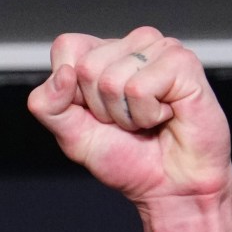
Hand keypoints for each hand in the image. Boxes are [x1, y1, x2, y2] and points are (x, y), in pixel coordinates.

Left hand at [27, 27, 230, 202]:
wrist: (170, 185)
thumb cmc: (128, 159)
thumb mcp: (72, 136)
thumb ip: (49, 106)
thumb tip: (63, 74)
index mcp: (103, 54)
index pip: (66, 48)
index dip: (71, 90)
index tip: (96, 113)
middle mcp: (131, 45)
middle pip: (86, 67)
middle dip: (101, 109)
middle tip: (128, 121)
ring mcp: (159, 49)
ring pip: (112, 80)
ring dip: (126, 115)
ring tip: (147, 120)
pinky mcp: (182, 62)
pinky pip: (140, 89)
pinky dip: (147, 115)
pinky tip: (165, 115)